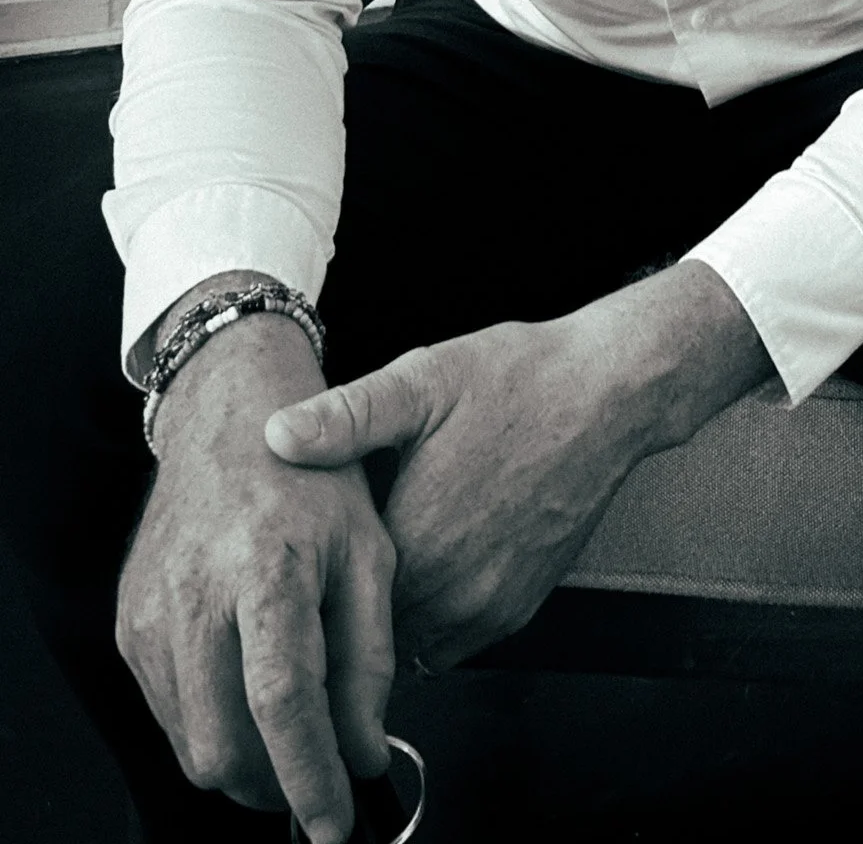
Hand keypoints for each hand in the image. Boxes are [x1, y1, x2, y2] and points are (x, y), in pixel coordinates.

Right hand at [116, 313, 395, 843]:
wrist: (231, 421)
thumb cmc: (313, 481)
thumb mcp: (370, 552)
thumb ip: (370, 658)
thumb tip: (364, 753)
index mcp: (267, 568)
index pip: (283, 702)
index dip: (309, 777)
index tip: (335, 823)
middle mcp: (196, 595)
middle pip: (224, 745)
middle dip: (277, 787)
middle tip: (319, 783)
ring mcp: (152, 613)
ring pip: (191, 744)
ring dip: (245, 765)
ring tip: (293, 738)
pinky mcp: (131, 625)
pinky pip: (169, 713)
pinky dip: (214, 727)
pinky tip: (250, 696)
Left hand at [266, 261, 771, 672]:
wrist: (610, 394)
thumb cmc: (520, 381)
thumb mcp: (422, 382)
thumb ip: (345, 418)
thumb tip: (276, 435)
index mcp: (413, 542)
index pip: (328, 603)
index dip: (305, 581)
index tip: (292, 558)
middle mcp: (451, 592)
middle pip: (365, 634)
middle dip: (342, 607)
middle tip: (325, 564)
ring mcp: (490, 608)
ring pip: (411, 645)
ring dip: (390, 617)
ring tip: (375, 563)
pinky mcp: (522, 608)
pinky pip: (456, 640)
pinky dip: (434, 617)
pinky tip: (429, 560)